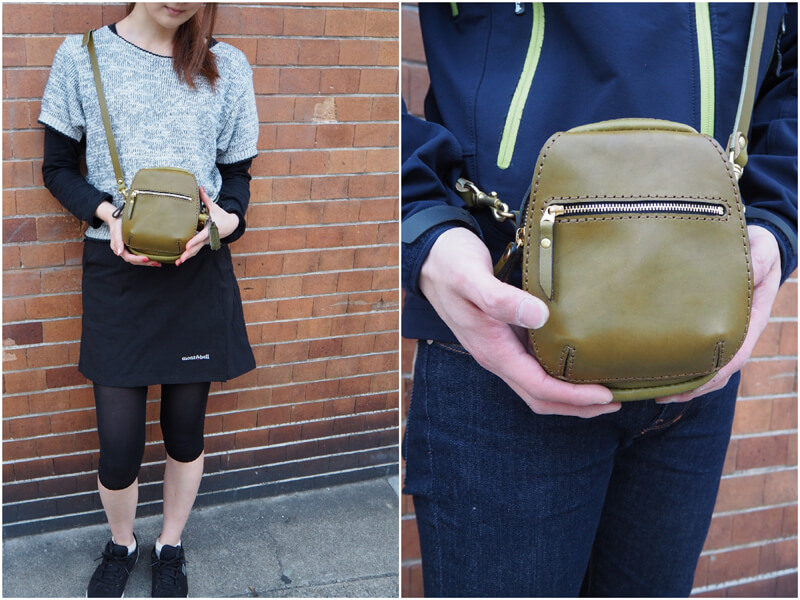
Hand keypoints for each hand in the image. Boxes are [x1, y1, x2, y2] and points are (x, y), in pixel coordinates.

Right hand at [95, 201, 160, 266]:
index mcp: (118, 249)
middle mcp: (123, 251)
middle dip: (145, 263)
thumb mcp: (116, 231)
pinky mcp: (132, 247)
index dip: (138, 259)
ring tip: (157, 262)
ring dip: (147, 262)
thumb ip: (117, 242)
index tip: (147, 258)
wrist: (117, 218)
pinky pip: (138, 255)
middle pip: (134, 261)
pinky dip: (146, 258)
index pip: (129, 258)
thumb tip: (119, 253)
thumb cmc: (117, 223)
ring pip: (137, 259)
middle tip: (156, 263)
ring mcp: (128, 250)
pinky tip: (153, 257)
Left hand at [175, 187, 239, 265]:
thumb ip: (205, 198)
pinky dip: (189, 255)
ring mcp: (207, 242)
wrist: (231, 225)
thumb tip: (200, 186)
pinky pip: (196, 250)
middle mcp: (208, 237)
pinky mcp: (204, 243)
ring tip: (178, 262)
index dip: (194, 241)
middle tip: (181, 259)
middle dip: (189, 253)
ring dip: (187, 257)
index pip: (201, 236)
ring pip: (196, 251)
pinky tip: (181, 260)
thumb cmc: (221, 215)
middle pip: (198, 247)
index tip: (187, 246)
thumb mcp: (214, 207)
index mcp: (210, 229)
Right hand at [419, 227, 617, 417]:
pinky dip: (560, 374)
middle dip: (577, 406)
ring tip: (604, 389)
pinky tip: (579, 361)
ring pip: (537, 385)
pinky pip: (535, 366)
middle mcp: (497, 356)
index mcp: (492, 350)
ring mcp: (500, 348)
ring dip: (570, 395)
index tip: (607, 394)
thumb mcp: (472, 278)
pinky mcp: (505, 336)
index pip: (538, 387)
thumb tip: (540, 316)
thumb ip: (501, 300)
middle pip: (540, 397)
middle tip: (615, 402)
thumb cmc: (451, 264)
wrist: (430, 256)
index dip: (573, 396)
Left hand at [657, 225, 781, 403]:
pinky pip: (700, 356)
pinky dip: (684, 370)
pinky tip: (662, 376)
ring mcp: (726, 333)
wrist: (755, 246)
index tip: (693, 383)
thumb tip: (751, 268)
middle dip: (694, 387)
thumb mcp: (759, 251)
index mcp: (752, 319)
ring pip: (710, 369)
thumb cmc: (757, 248)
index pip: (736, 354)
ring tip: (658, 393)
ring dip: (687, 385)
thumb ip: (756, 262)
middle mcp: (739, 332)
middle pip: (720, 371)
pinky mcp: (710, 329)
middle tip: (663, 394)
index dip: (715, 372)